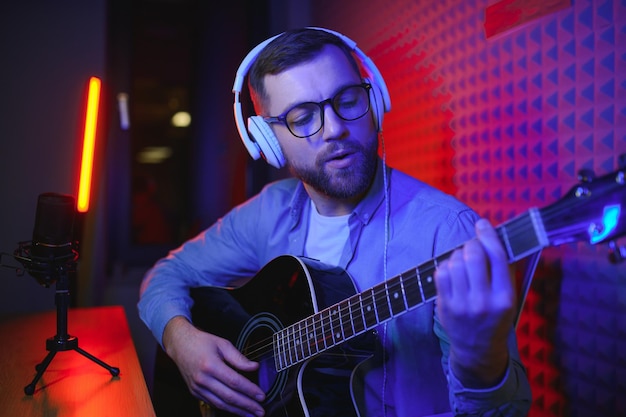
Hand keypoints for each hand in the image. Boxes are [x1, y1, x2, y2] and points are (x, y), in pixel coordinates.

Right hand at [163, 316, 265, 416]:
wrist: (180, 344)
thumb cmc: (201, 342)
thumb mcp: (223, 344)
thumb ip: (239, 358)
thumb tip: (254, 367)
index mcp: (211, 365)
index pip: (235, 381)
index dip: (250, 390)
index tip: (261, 395)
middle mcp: (203, 379)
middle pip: (229, 396)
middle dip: (247, 405)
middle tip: (260, 410)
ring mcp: (198, 388)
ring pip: (221, 404)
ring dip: (238, 411)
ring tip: (251, 414)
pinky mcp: (195, 392)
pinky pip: (213, 403)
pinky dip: (226, 408)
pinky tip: (237, 410)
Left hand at [434, 219, 515, 387]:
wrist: (477, 349)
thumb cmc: (496, 318)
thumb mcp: (510, 298)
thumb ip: (505, 270)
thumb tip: (495, 236)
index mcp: (505, 297)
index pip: (497, 257)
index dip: (488, 235)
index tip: (482, 224)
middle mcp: (483, 301)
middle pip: (473, 256)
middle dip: (472, 244)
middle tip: (473, 245)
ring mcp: (461, 304)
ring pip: (455, 262)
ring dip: (458, 254)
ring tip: (463, 259)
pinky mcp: (444, 305)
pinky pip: (441, 273)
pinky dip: (446, 265)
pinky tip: (453, 270)